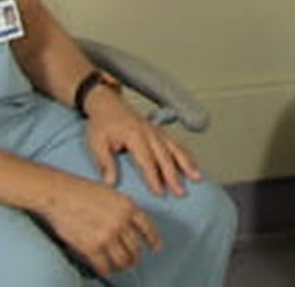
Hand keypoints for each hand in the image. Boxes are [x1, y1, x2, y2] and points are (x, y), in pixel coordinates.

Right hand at [40, 174, 160, 276]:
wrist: (59, 194)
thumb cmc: (81, 190)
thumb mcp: (110, 193)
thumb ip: (122, 208)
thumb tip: (128, 224)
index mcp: (127, 205)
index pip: (147, 227)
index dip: (153, 240)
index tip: (156, 247)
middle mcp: (121, 221)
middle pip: (136, 247)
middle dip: (135, 256)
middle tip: (133, 260)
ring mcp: (107, 235)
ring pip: (123, 260)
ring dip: (123, 265)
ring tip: (120, 267)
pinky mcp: (92, 247)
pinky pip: (104, 266)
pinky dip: (106, 270)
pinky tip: (105, 269)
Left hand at [84, 87, 201, 196]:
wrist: (106, 102)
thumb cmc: (101, 123)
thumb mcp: (97, 143)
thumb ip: (105, 163)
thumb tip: (110, 183)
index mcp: (134, 135)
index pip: (147, 160)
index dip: (154, 177)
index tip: (160, 193)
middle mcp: (149, 132)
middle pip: (165, 156)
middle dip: (174, 175)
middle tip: (181, 192)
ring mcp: (155, 130)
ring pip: (175, 147)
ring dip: (187, 162)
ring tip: (197, 177)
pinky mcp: (158, 130)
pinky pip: (175, 141)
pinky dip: (186, 152)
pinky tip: (193, 162)